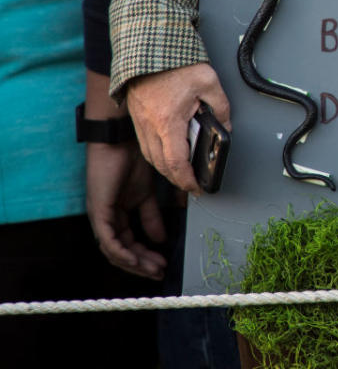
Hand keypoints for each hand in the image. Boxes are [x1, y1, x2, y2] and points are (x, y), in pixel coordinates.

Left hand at [86, 141, 166, 279]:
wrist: (121, 140)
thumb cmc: (133, 159)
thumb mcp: (149, 193)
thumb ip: (153, 216)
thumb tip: (161, 238)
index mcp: (119, 214)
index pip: (129, 243)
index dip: (146, 256)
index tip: (164, 263)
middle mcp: (107, 219)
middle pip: (121, 252)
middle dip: (142, 265)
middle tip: (160, 272)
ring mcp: (101, 216)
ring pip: (113, 251)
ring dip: (134, 263)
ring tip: (153, 269)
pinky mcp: (99, 212)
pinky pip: (108, 241)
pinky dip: (122, 253)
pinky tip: (136, 260)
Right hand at [126, 63, 230, 192]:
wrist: (149, 43)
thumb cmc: (176, 61)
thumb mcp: (209, 83)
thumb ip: (221, 108)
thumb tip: (225, 127)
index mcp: (168, 121)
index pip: (177, 162)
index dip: (187, 180)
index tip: (197, 187)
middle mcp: (150, 125)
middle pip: (161, 165)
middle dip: (177, 179)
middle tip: (192, 183)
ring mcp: (140, 121)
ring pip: (151, 156)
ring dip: (166, 168)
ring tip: (182, 171)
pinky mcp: (136, 115)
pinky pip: (145, 143)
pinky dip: (157, 153)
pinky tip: (168, 151)